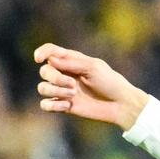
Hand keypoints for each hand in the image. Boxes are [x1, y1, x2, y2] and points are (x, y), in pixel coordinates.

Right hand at [32, 43, 149, 129]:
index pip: (50, 52)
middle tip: (72, 85)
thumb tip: (50, 60)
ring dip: (54, 91)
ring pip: (42, 88)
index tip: (39, 58)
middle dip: (55, 78)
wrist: (120, 105)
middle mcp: (64, 74)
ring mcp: (63, 90)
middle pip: (45, 71)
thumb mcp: (93, 68)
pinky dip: (52, 105)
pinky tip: (67, 106)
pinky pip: (45, 105)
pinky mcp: (64, 106)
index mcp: (71, 61)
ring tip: (72, 95)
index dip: (41, 52)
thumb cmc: (110, 82)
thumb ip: (71, 63)